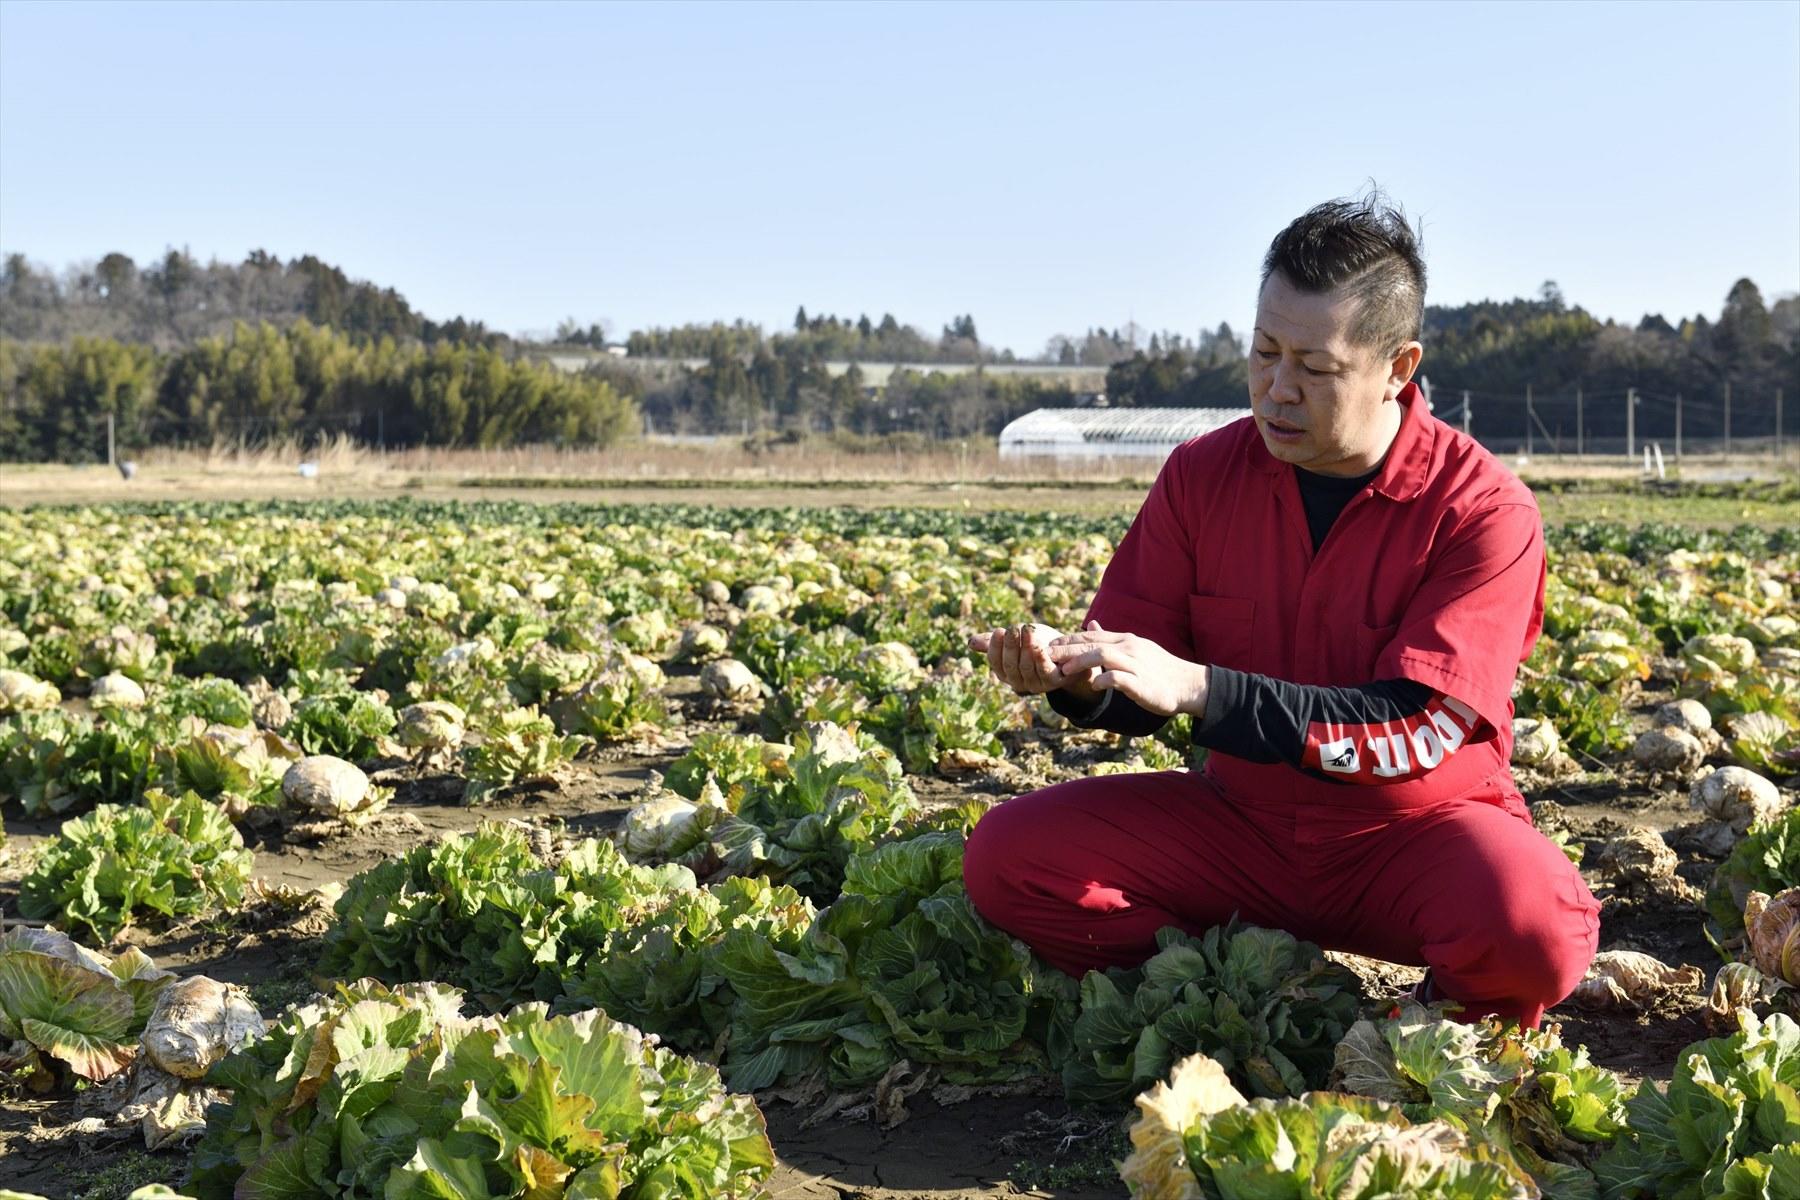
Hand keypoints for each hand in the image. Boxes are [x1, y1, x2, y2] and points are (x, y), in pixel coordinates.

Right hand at [967, 622, 1097, 696]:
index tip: (998, 631)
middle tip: (1012, 629)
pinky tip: (1037, 643)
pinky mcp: (1054, 681)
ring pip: (1026, 667)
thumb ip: (995, 642)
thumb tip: (970, 643)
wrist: (1069, 653)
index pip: (996, 663)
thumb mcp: (1017, 640)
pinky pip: (1044, 671)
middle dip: (1010, 646)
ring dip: (1025, 647)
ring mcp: (1037, 684)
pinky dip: (1040, 657)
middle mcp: (1020, 683)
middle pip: (1010, 665)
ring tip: (1026, 629)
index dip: (995, 648)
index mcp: (1007, 674)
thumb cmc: (1040, 644)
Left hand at [1045, 621, 1210, 716]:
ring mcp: (1136, 664)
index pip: (1091, 635)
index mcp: (1125, 640)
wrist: (1188, 684)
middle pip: (1092, 643)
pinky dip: (1105, 679)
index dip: (1069, 639)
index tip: (1049, 645)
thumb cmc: (1158, 668)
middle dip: (1067, 649)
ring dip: (1081, 662)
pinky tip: (1093, 685)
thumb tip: (1091, 624)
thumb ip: (1110, 638)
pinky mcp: (1142, 683)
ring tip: (1064, 670)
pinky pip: (1120, 679)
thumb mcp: (1134, 647)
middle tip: (1046, 655)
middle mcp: (1129, 648)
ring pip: (1103, 656)